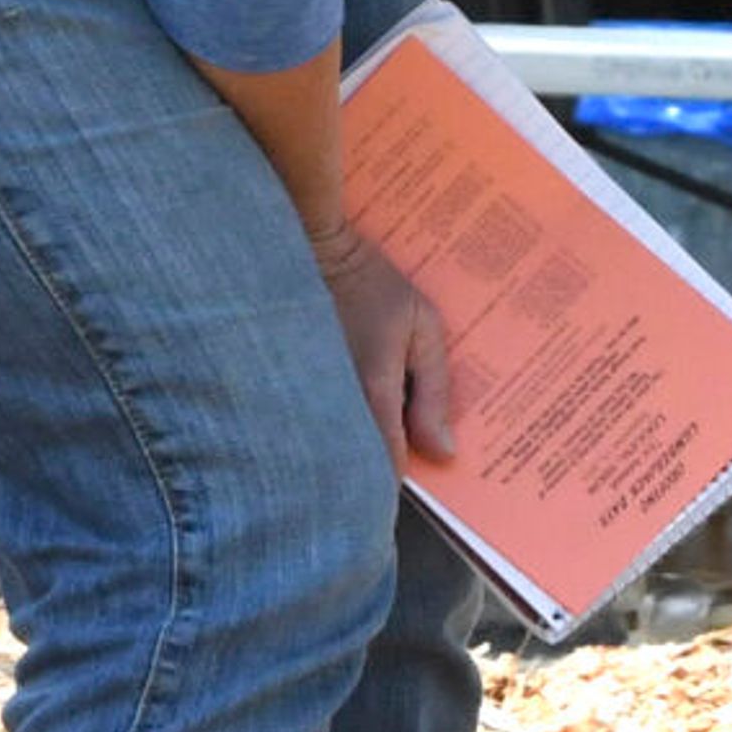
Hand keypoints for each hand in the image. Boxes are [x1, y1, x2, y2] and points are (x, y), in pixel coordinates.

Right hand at [308, 216, 454, 469]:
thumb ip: (435, 390)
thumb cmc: (374, 285)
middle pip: (357, 467)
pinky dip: (334, 430)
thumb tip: (444, 453)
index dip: (406, 478)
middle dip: (378, 471)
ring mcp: (307, 398)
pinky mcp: (287, 391)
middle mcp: (335, 403)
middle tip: (399, 455)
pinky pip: (315, 426)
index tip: (422, 474)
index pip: (389, 463)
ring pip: (334, 451)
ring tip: (375, 433)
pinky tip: (347, 413)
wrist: (310, 253)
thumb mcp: (421, 326)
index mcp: (373, 388)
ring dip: (355, 452)